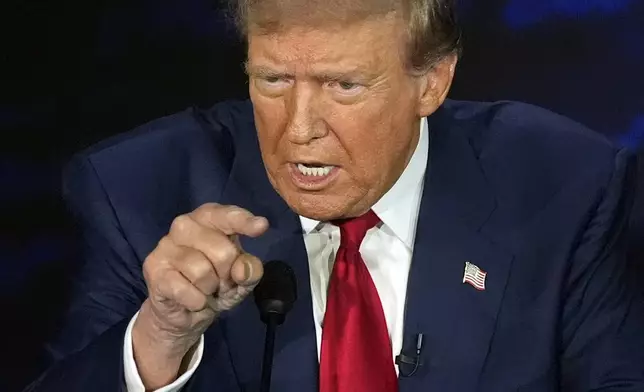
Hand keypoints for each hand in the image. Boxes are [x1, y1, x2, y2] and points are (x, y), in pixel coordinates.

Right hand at [132, 203, 267, 387]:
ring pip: (202, 271)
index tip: (261, 226)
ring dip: (210, 289)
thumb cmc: (217, 285)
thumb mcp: (242, 278)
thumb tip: (242, 269)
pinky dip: (196, 301)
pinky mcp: (154, 268)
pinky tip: (192, 299)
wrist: (185, 313)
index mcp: (208, 219)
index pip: (226, 215)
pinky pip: (186, 290)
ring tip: (205, 289)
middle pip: (221, 250)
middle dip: (227, 274)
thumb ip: (250, 270)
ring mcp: (166, 246)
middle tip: (221, 281)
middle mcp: (184, 225)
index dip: (244, 221)